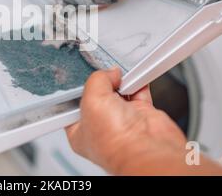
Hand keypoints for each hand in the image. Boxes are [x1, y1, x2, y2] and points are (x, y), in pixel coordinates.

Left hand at [65, 68, 186, 174]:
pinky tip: (133, 76)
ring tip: (118, 75)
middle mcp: (101, 128)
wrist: (147, 148)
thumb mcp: (92, 99)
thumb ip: (97, 80)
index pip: (74, 106)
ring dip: (120, 82)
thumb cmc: (114, 140)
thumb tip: (109, 73)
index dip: (77, 90)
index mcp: (80, 132)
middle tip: (103, 74)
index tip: (81, 76)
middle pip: (98, 96)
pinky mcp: (141, 115)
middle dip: (102, 83)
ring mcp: (122, 121)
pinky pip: (138, 92)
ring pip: (119, 93)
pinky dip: (137, 83)